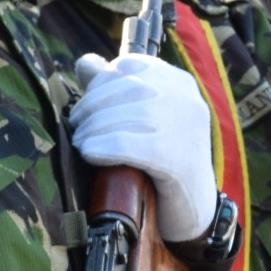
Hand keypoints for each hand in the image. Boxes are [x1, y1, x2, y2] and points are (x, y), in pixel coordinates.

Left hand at [69, 52, 215, 242]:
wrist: (194, 207)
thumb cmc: (164, 159)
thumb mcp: (145, 118)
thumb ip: (116, 88)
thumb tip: (85, 63)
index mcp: (179, 82)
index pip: (130, 66)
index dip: (99, 84)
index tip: (85, 106)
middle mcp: (186, 98)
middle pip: (125, 90)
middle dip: (91, 107)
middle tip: (76, 127)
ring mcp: (184, 127)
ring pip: (125, 116)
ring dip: (93, 129)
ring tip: (81, 142)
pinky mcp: (177, 159)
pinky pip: (128, 145)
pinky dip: (102, 147)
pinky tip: (89, 153)